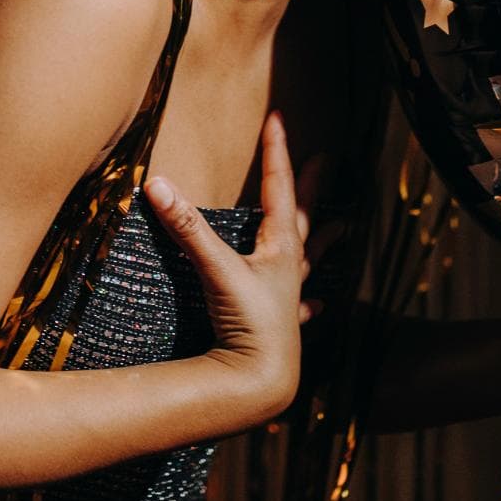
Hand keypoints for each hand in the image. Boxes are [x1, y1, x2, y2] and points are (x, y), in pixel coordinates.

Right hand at [143, 112, 305, 415]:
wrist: (261, 381)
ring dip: (324, 241)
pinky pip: (302, 308)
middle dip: (311, 186)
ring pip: (311, 260)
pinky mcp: (284, 326)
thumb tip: (156, 184)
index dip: (275, 151)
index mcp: (279, 247)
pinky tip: (319, 306)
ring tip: (344, 228)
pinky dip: (311, 302)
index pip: (276, 187)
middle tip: (327, 161)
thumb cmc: (247, 323)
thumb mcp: (215, 270)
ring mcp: (290, 297)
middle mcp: (290, 268)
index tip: (278, 119)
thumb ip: (187, 228)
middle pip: (304, 216)